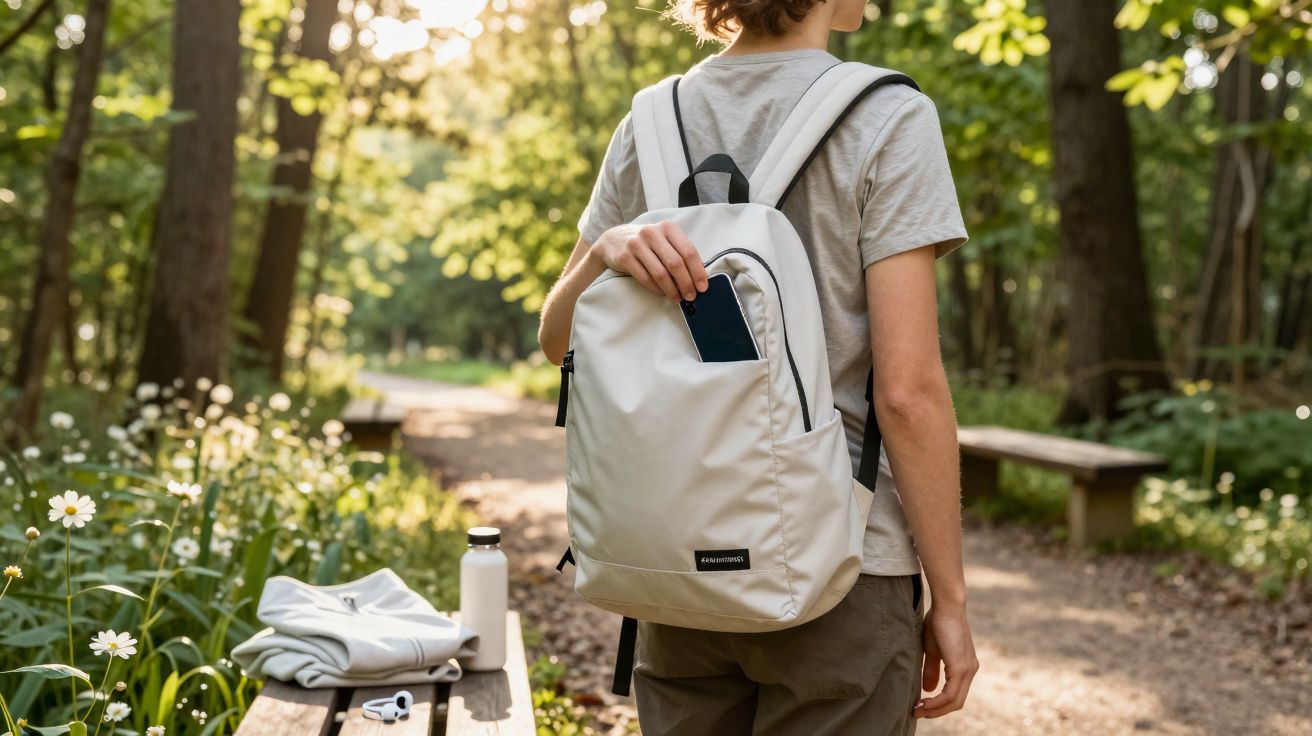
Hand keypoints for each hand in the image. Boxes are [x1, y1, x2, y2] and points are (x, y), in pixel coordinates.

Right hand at [591, 222, 707, 301]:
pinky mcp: (625, 257)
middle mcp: (652, 233)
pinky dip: (657, 289)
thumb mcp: (663, 239)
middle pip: (675, 263)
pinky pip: (645, 278)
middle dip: (686, 283)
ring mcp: (637, 244)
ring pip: (660, 273)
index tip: (703, 287)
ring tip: (677, 298)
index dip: (698, 271)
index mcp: (667, 228)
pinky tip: (662, 293)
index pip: (688, 251)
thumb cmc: (646, 243)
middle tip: (691, 296)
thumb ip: (679, 252)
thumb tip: (697, 277)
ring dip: (672, 289)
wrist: (613, 240)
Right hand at [915, 605, 978, 717]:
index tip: (920, 706)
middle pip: (957, 703)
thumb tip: (928, 689)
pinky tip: (923, 702)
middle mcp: (971, 671)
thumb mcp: (933, 650)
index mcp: (965, 667)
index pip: (955, 694)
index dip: (939, 704)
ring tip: (917, 710)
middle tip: (917, 713)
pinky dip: (936, 702)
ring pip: (954, 701)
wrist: (946, 606)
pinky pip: (950, 694)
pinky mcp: (960, 667)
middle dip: (936, 712)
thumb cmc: (938, 623)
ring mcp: (968, 670)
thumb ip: (932, 670)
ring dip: (935, 709)